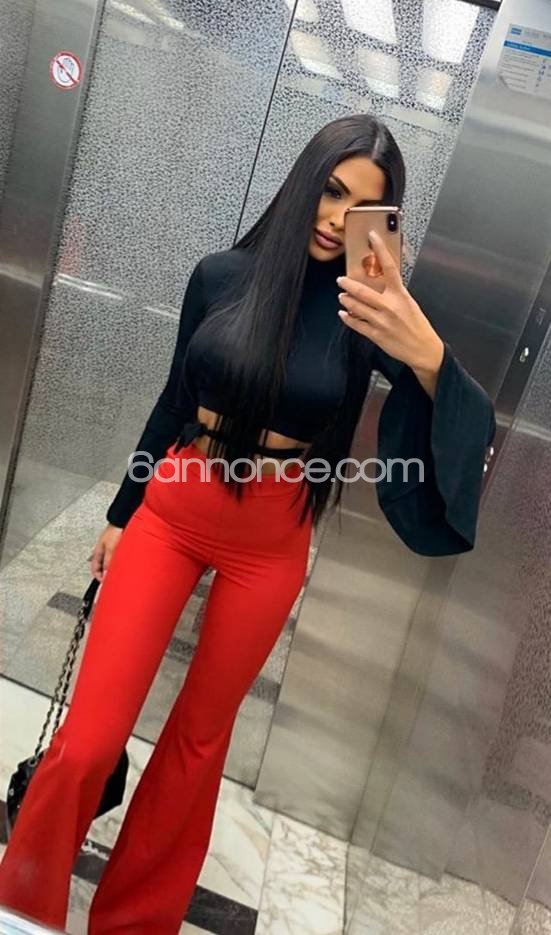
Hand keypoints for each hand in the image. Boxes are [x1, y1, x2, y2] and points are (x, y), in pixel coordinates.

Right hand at [88, 523, 122, 581]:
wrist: (123, 520)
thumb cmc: (114, 530)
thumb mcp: (110, 548)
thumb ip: (108, 562)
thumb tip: (106, 575)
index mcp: (97, 552)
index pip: (94, 569)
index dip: (98, 578)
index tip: (105, 584)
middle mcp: (102, 551)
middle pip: (102, 567)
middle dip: (106, 574)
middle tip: (112, 581)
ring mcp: (109, 549)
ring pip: (109, 563)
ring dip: (112, 568)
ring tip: (118, 574)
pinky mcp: (117, 547)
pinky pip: (115, 558)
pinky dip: (118, 563)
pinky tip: (123, 564)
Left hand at [336, 229, 443, 375]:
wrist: (423, 349)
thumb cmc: (417, 325)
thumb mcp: (409, 303)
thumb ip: (394, 293)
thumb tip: (378, 283)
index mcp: (400, 295)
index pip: (389, 266)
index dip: (380, 249)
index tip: (372, 236)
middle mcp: (389, 306)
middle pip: (363, 290)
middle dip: (348, 284)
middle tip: (341, 280)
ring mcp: (381, 321)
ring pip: (356, 307)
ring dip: (346, 300)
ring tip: (342, 296)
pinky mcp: (376, 335)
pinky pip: (356, 324)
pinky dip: (347, 317)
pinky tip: (344, 313)